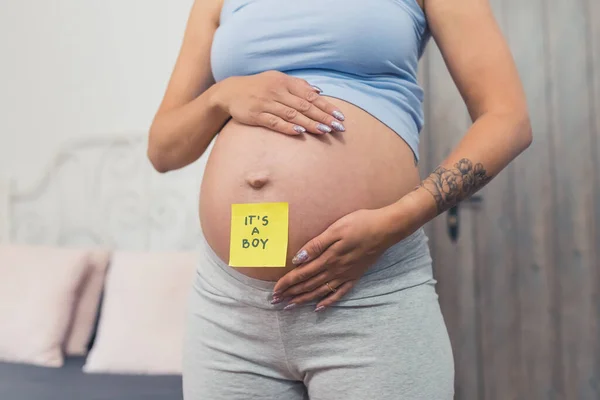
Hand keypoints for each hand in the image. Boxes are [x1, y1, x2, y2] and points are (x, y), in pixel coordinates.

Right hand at [214, 70, 345, 134]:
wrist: (230, 91)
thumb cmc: (259, 86)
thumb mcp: (277, 79)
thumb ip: (298, 85)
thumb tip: (319, 91)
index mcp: (285, 82)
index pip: (310, 95)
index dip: (326, 106)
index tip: (340, 116)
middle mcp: (277, 91)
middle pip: (304, 106)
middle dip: (323, 117)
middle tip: (338, 127)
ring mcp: (266, 103)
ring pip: (292, 114)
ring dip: (309, 123)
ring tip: (324, 131)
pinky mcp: (256, 115)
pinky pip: (274, 122)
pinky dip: (287, 126)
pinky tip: (299, 132)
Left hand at [272, 208, 401, 311]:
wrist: (387, 228)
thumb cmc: (360, 223)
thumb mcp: (335, 229)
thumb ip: (316, 245)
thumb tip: (297, 259)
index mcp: (328, 258)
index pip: (302, 274)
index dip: (287, 283)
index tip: (274, 291)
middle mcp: (336, 270)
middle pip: (308, 285)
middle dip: (291, 294)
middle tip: (275, 302)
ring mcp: (346, 275)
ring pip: (321, 291)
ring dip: (304, 299)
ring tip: (290, 306)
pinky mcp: (356, 275)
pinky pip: (339, 293)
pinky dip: (328, 301)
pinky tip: (319, 307)